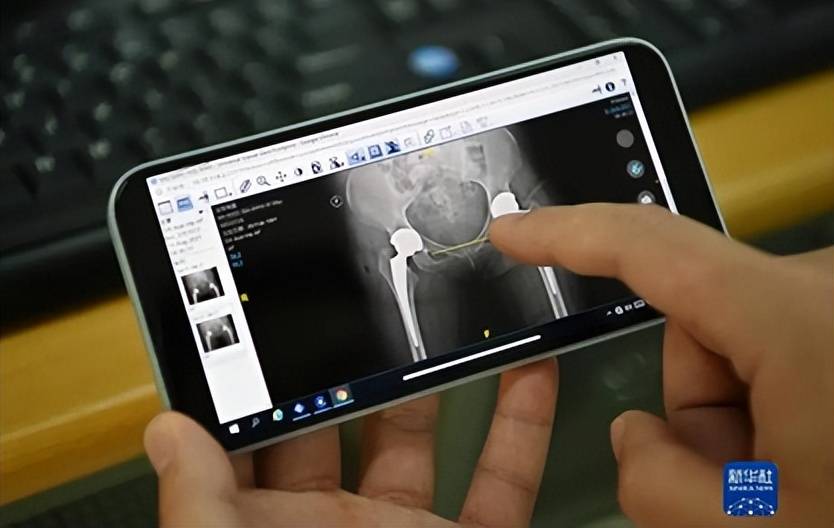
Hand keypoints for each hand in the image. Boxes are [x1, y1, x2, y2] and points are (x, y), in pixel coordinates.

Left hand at [144, 359, 557, 526]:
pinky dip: (520, 427)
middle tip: (363, 303)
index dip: (259, 387)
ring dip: (438, 382)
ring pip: (427, 443)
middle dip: (351, 369)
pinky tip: (528, 373)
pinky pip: (503, 486)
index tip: (275, 324)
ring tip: (441, 321)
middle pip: (342, 428)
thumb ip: (198, 513)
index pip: (252, 444)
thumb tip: (164, 430)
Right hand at [490, 204, 832, 526]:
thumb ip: (654, 481)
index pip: (648, 247)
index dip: (564, 236)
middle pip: (692, 318)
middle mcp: (820, 284)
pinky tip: (813, 450)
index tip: (514, 234)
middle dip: (694, 399)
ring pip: (733, 335)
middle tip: (743, 478)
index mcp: (796, 317)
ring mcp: (833, 294)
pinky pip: (773, 336)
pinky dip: (772, 396)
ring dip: (735, 407)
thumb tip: (631, 436)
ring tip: (790, 472)